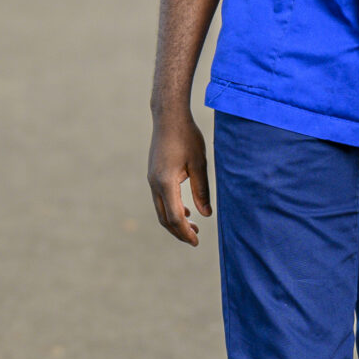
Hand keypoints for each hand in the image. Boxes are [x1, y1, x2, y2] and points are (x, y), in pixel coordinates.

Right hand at [148, 108, 212, 246]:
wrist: (168, 117)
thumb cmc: (186, 137)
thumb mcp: (199, 164)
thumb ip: (202, 191)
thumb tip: (206, 215)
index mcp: (166, 182)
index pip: (175, 217)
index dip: (185, 232)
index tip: (197, 241)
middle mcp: (154, 183)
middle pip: (164, 218)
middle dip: (179, 232)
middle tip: (196, 240)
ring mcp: (151, 179)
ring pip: (161, 209)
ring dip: (175, 221)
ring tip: (193, 227)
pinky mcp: (153, 174)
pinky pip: (160, 199)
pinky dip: (171, 209)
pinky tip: (186, 210)